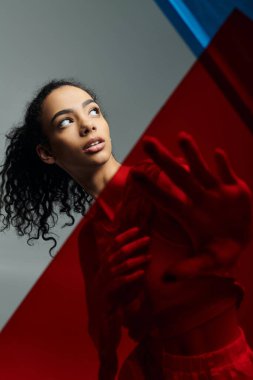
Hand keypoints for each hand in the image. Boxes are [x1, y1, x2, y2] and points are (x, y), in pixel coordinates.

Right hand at [89, 226, 150, 354]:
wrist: (102, 323)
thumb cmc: (114, 300)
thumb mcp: (119, 281)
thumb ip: (126, 268)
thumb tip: (142, 254)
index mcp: (104, 266)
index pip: (113, 245)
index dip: (125, 236)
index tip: (137, 229)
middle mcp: (102, 271)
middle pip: (118, 252)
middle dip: (134, 244)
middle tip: (147, 239)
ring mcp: (104, 282)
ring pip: (120, 266)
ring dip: (136, 260)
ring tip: (149, 256)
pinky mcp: (108, 294)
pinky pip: (120, 282)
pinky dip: (132, 276)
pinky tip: (142, 273)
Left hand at [132, 132, 252, 275]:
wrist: (240, 243)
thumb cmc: (218, 254)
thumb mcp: (205, 264)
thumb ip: (187, 270)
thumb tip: (167, 279)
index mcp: (187, 215)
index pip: (164, 199)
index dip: (150, 188)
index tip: (133, 174)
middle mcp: (199, 199)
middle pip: (178, 176)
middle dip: (163, 160)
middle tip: (147, 141)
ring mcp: (217, 192)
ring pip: (201, 169)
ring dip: (192, 154)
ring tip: (181, 137)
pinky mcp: (236, 190)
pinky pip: (228, 174)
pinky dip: (223, 165)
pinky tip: (217, 154)